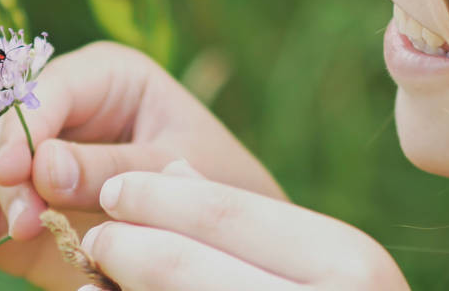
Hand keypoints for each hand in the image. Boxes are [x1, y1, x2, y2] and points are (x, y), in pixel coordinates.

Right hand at [0, 41, 283, 288]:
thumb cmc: (213, 183)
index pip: (39, 88)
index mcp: (102, 76)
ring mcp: (18, 154)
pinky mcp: (2, 201)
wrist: (220, 235)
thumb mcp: (176, 169)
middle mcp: (50, 106)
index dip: (18, 129)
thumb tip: (42, 170)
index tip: (19, 177)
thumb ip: (111, 168)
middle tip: (22, 223)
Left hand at [78, 159, 409, 290]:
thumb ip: (253, 223)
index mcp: (351, 264)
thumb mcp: (327, 266)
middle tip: (97, 234)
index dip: (158, 197)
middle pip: (183, 263)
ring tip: (99, 272)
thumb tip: (172, 168)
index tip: (117, 191)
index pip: (227, 214)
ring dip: (120, 286)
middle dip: (126, 243)